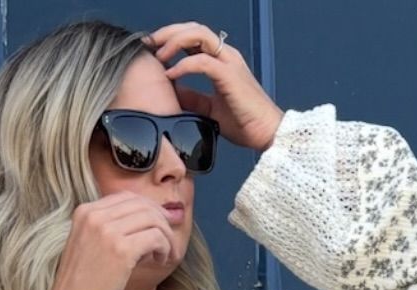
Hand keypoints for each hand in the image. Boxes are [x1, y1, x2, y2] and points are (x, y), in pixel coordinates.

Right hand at [36, 191, 177, 289]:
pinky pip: (156, 237)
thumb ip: (107, 230)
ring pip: (152, 219)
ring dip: (165, 237)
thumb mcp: (87, 246)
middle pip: (142, 205)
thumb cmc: (81, 287)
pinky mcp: (121, 250)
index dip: (148, 209)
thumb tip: (143, 220)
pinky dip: (164, 248)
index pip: (126, 198)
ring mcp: (107, 231)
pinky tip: (161, 261)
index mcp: (85, 212)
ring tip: (165, 254)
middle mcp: (95, 216)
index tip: (160, 223)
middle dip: (161, 221)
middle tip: (168, 240)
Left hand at [145, 21, 284, 153]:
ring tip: (158, 55)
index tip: (153, 49)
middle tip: (150, 43)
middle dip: (168, 32)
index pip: (194, 38)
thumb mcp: (209, 109)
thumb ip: (192, 97)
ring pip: (198, 35)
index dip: (172, 38)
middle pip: (194, 29)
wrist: (266, 133)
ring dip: (174, 42)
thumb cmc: (244, 122)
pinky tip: (171, 74)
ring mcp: (229, 62)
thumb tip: (171, 93)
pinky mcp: (230, 75)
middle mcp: (225, 56)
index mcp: (221, 61)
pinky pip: (202, 61)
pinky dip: (183, 65)